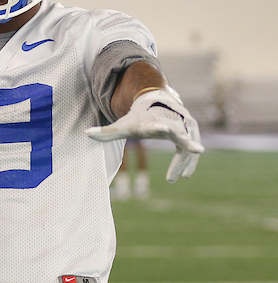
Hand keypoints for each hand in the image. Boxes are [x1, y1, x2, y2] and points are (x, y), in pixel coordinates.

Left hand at [86, 86, 203, 181]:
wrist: (154, 104)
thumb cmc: (137, 118)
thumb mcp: (122, 126)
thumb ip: (106, 132)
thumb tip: (86, 133)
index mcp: (154, 120)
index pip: (157, 123)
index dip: (159, 127)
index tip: (163, 128)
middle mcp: (173, 121)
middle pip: (181, 133)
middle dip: (187, 141)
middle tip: (196, 149)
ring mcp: (185, 126)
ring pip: (187, 145)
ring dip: (184, 162)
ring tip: (173, 178)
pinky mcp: (190, 133)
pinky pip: (191, 150)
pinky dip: (188, 162)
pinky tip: (183, 175)